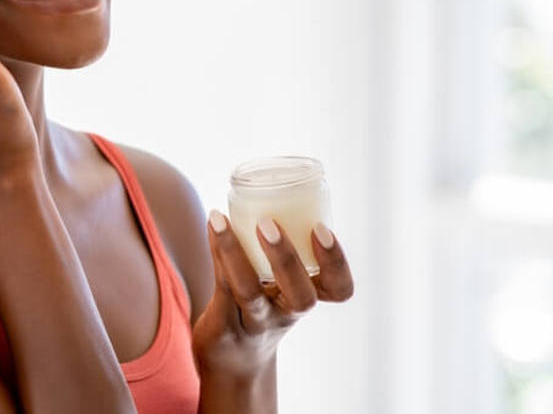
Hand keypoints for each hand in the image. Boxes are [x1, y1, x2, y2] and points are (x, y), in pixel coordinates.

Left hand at [191, 213, 353, 374]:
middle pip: (300, 297)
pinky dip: (217, 250)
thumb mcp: (281, 286)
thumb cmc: (262, 310)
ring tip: (220, 219)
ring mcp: (255, 322)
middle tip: (268, 224)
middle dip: (286, 259)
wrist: (233, 364)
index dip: (336, 262)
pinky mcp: (224, 324)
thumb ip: (282, 250)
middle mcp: (285, 314)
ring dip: (234, 253)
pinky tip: (213, 223)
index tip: (321, 229)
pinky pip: (221, 285)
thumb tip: (274, 189)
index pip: (339, 289)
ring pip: (249, 293)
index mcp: (306, 298)